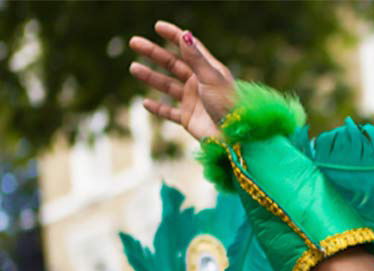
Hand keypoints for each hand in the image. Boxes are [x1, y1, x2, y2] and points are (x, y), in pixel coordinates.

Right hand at [128, 21, 234, 140]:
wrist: (235, 136)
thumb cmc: (229, 104)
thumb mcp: (211, 78)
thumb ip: (196, 58)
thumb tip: (184, 34)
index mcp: (209, 71)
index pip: (189, 49)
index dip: (174, 36)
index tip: (157, 26)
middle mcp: (200, 84)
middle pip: (173, 64)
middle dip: (154, 53)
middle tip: (134, 42)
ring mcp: (193, 101)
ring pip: (167, 86)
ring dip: (151, 77)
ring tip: (133, 68)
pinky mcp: (189, 119)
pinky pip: (169, 112)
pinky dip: (157, 108)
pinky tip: (145, 102)